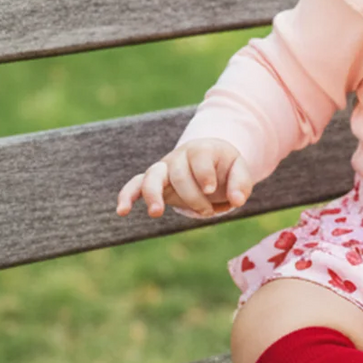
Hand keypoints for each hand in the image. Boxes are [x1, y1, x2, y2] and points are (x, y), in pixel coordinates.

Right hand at [116, 139, 253, 219]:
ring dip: (152, 194)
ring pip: (152, 176)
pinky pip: (135, 185)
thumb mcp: (238, 169)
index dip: (204, 174)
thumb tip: (237, 201)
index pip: (199, 159)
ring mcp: (163, 168)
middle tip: (207, 211)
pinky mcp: (152, 181)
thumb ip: (241, 183)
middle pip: (178, 173)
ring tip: (156, 213)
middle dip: (192, 195)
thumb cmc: (224, 166)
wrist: (208, 160)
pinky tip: (122, 211)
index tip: (211, 189)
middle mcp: (179, 157)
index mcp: (202, 150)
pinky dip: (127, 196)